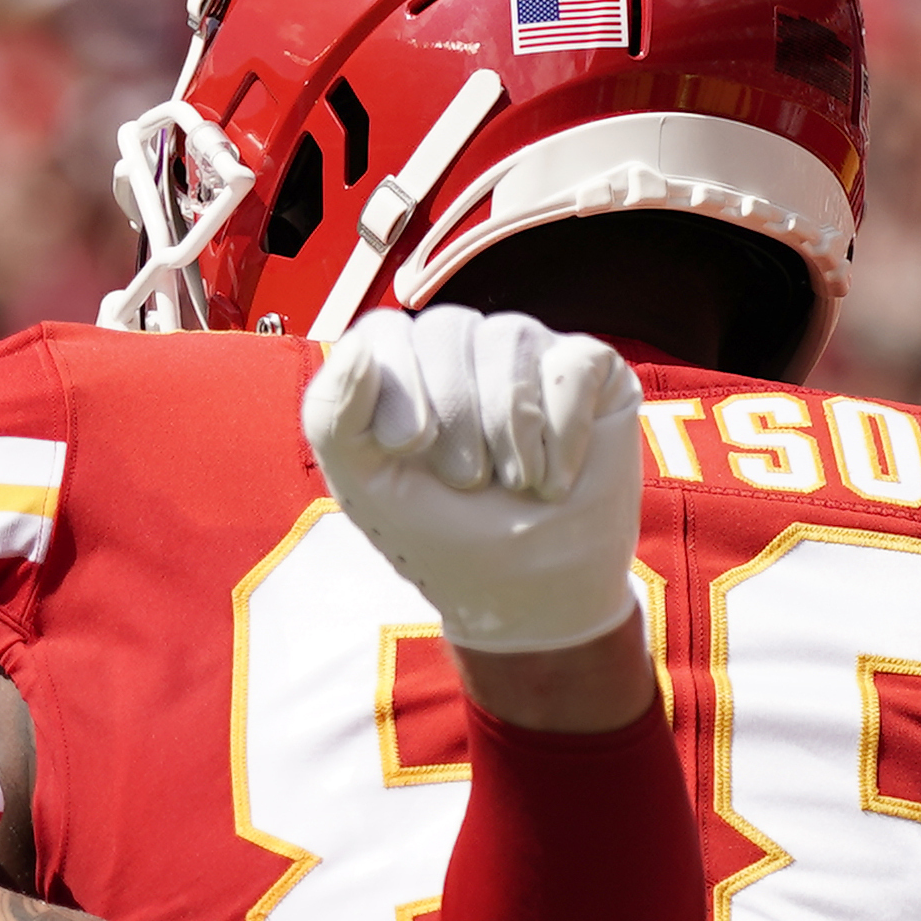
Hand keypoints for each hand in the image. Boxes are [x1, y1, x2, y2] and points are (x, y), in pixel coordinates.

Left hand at [302, 307, 642, 655]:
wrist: (535, 593)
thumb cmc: (447, 540)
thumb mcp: (368, 490)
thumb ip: (331, 418)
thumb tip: (357, 350)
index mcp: (402, 374)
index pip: (384, 331)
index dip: (395, 383)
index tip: (408, 448)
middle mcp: (464, 353)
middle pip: (447, 327)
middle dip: (455, 413)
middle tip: (467, 481)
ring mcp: (528, 356)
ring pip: (509, 337)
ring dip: (509, 427)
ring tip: (517, 484)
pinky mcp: (589, 371)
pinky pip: (572, 360)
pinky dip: (563, 430)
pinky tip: (557, 478)